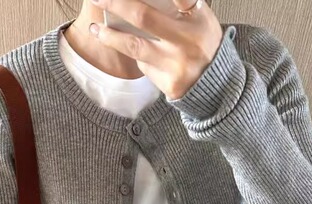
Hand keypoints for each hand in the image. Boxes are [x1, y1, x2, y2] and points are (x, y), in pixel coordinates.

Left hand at [88, 0, 222, 100]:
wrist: (217, 86)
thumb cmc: (203, 44)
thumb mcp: (200, 18)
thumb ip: (180, 5)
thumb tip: (141, 0)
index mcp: (197, 18)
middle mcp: (187, 40)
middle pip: (143, 17)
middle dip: (116, 3)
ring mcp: (177, 64)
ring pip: (134, 47)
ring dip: (110, 36)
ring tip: (94, 28)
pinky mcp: (168, 83)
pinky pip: (144, 65)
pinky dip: (135, 56)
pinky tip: (130, 52)